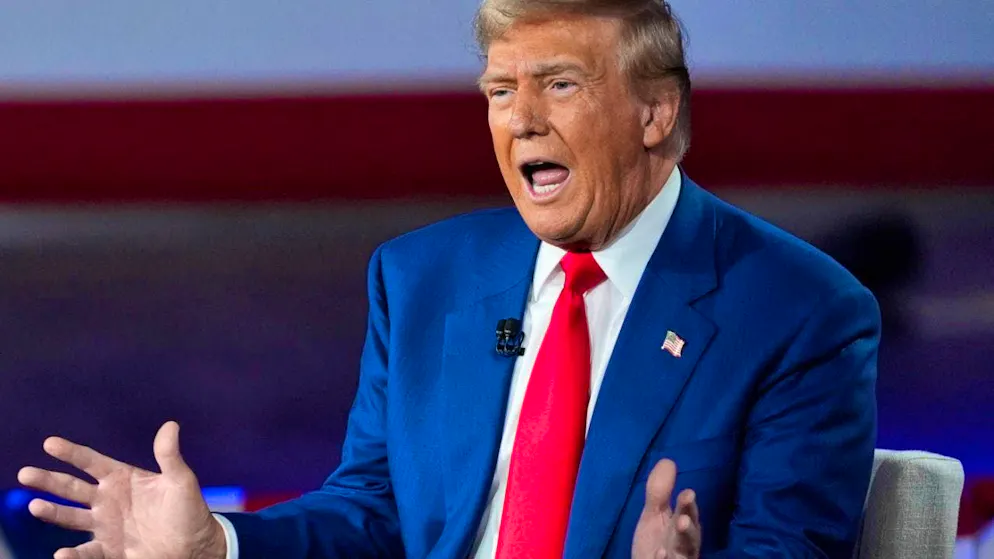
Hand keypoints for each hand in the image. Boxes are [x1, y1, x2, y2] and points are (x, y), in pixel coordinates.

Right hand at [17, 421, 226, 558]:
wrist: (194, 545)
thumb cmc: (188, 509)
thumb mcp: (181, 480)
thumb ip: (169, 456)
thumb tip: (171, 426)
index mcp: (122, 478)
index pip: (91, 462)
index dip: (71, 453)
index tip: (50, 443)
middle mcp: (108, 500)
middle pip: (71, 488)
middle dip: (49, 480)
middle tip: (25, 474)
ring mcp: (105, 526)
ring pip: (70, 517)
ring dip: (52, 512)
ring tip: (35, 506)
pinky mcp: (109, 550)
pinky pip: (86, 552)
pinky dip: (73, 555)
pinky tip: (61, 554)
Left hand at [632, 459, 701, 558]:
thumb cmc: (655, 540)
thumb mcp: (654, 514)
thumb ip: (660, 492)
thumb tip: (668, 461)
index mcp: (683, 524)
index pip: (688, 512)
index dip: (688, 505)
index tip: (687, 494)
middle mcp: (685, 543)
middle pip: (690, 535)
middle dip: (688, 527)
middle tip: (683, 520)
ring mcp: (679, 558)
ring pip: (684, 554)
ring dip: (680, 546)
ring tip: (675, 537)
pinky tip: (659, 555)